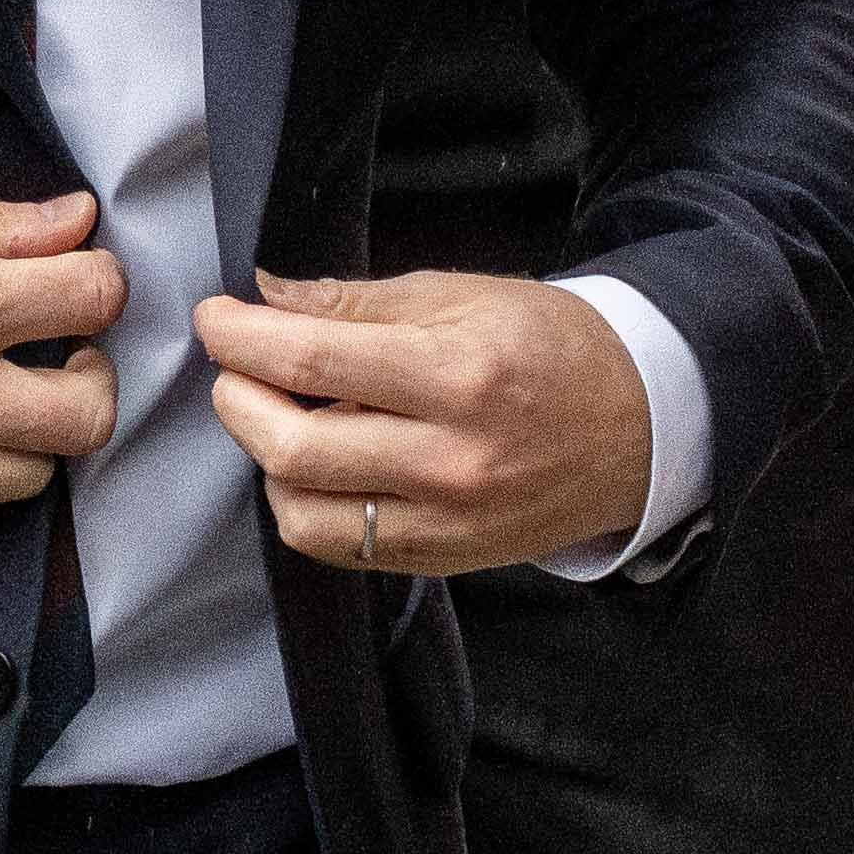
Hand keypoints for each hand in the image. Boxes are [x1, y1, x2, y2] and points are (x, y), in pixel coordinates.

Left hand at [196, 272, 653, 576]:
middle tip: (237, 366)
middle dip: (236, 398)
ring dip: (268, 456)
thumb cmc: (551, 347)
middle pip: (291, 444)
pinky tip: (320, 461)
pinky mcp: (441, 557)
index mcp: (458, 374)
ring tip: (285, 412)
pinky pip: (336, 544)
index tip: (215, 317)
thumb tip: (267, 296)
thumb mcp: (463, 295)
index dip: (241, 337)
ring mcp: (445, 520)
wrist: (638, 426)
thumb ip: (358, 302)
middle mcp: (450, 459)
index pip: (311, 359)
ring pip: (300, 508)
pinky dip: (304, 502)